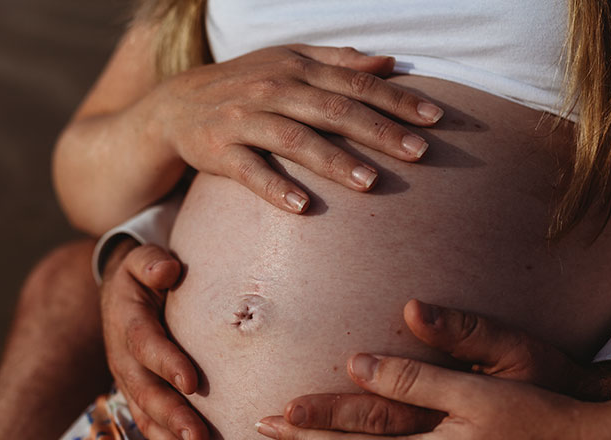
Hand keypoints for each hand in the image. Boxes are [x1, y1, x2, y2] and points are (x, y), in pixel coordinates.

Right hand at [100, 237, 207, 439]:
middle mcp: (123, 357)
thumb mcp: (143, 258)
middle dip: (172, 416)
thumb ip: (151, 262)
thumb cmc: (145, 273)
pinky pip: (151, 425)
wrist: (124, 291)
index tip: (191, 381)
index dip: (166, 362)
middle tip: (199, 438)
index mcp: (127, 321)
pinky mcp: (138, 397)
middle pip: (146, 391)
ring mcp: (129, 381)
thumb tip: (166, 270)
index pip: (145, 343)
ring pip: (146, 416)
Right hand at [152, 44, 441, 211]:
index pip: (355, 82)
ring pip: (295, 139)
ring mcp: (244, 120)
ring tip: (371, 184)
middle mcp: (273, 88)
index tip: (436, 119)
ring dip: (334, 162)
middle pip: (333, 110)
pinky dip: (276, 188)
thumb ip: (338, 62)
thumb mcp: (288, 62)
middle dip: (379, 131)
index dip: (396, 99)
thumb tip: (389, 63)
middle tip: (419, 153)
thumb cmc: (244, 84)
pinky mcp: (218, 151)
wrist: (174, 106)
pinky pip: (250, 171)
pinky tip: (304, 207)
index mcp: (297, 67)